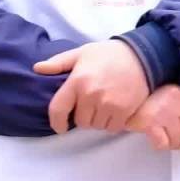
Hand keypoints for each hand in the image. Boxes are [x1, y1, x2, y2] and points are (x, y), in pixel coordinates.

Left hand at [34, 41, 150, 134]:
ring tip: (104, 106)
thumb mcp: (82, 53)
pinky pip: (112, 127)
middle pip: (81, 122)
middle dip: (84, 116)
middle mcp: (91, 95)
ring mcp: (109, 104)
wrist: (142, 54)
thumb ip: (59, 62)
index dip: (57, 122)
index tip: (60, 126)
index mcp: (77, 81)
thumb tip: (37, 68)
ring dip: (98, 120)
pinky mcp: (125, 110)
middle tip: (92, 105)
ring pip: (97, 126)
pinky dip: (112, 122)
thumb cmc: (108, 54)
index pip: (58, 109)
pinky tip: (115, 110)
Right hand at [126, 85, 179, 150]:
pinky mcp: (150, 122)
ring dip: (173, 144)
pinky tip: (156, 137)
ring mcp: (164, 112)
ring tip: (166, 139)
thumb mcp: (173, 97)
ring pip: (178, 140)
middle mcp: (177, 101)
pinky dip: (161, 144)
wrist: (125, 95)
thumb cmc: (150, 99)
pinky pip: (163, 143)